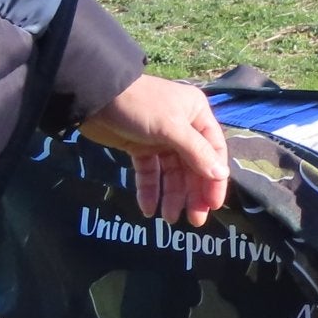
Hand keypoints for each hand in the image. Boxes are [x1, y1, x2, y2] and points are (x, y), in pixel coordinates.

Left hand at [82, 73, 229, 225]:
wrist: (95, 97)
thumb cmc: (140, 106)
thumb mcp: (171, 127)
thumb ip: (197, 153)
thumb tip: (222, 175)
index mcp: (197, 115)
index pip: (213, 152)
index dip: (214, 180)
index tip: (212, 205)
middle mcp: (183, 127)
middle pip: (193, 166)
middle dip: (193, 193)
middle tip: (194, 221)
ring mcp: (160, 139)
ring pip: (172, 173)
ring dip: (172, 195)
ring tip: (168, 218)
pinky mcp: (139, 147)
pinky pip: (150, 173)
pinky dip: (150, 190)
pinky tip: (148, 208)